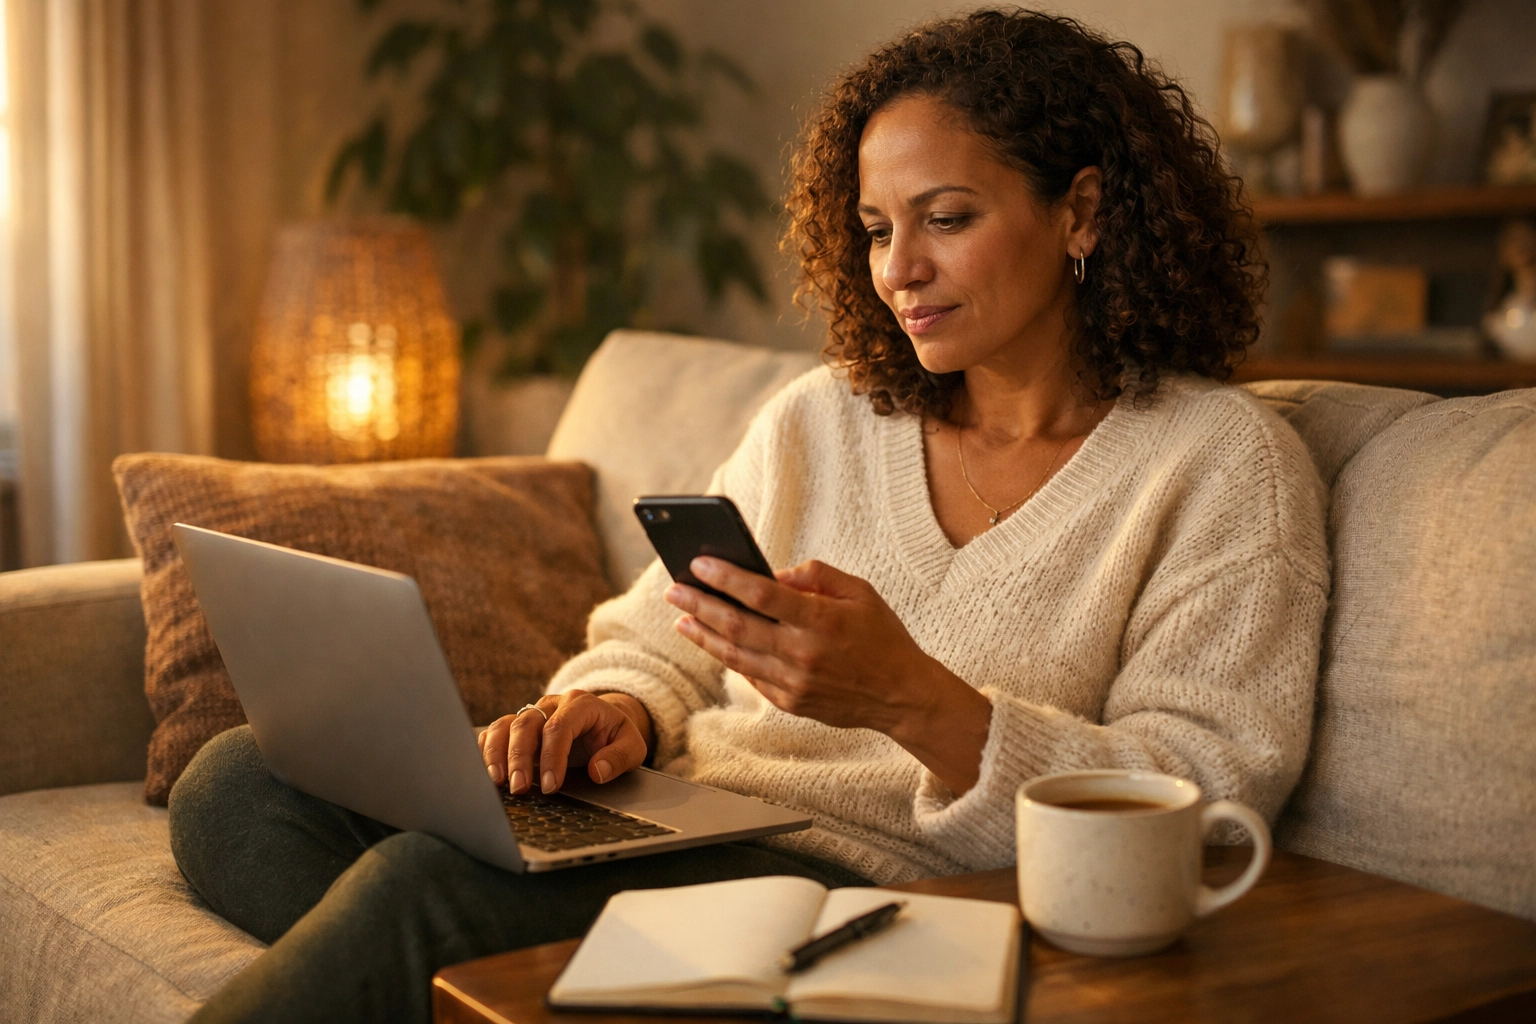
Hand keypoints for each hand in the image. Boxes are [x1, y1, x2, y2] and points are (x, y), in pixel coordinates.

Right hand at [479, 690, 653, 794]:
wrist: (605, 722)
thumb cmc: (615, 736)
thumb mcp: (633, 747)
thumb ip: (619, 757)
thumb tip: (597, 772)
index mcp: (580, 704)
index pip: (559, 727)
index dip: (552, 757)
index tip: (551, 786)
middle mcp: (551, 705)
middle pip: (526, 725)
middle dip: (519, 758)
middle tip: (519, 789)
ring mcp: (532, 714)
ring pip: (504, 726)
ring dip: (497, 754)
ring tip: (496, 782)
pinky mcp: (517, 726)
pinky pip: (494, 732)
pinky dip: (486, 751)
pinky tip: (488, 773)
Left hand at [664, 557, 991, 792]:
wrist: (902, 696)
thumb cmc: (882, 636)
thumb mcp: (860, 592)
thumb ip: (816, 576)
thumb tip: (773, 574)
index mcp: (820, 620)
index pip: (760, 594)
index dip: (725, 578)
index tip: (698, 563)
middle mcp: (802, 653)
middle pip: (737, 625)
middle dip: (700, 605)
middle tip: (674, 590)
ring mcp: (794, 682)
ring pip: (735, 655)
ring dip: (703, 635)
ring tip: (682, 618)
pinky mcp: (790, 702)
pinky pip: (751, 676)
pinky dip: (730, 656)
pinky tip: (714, 641)